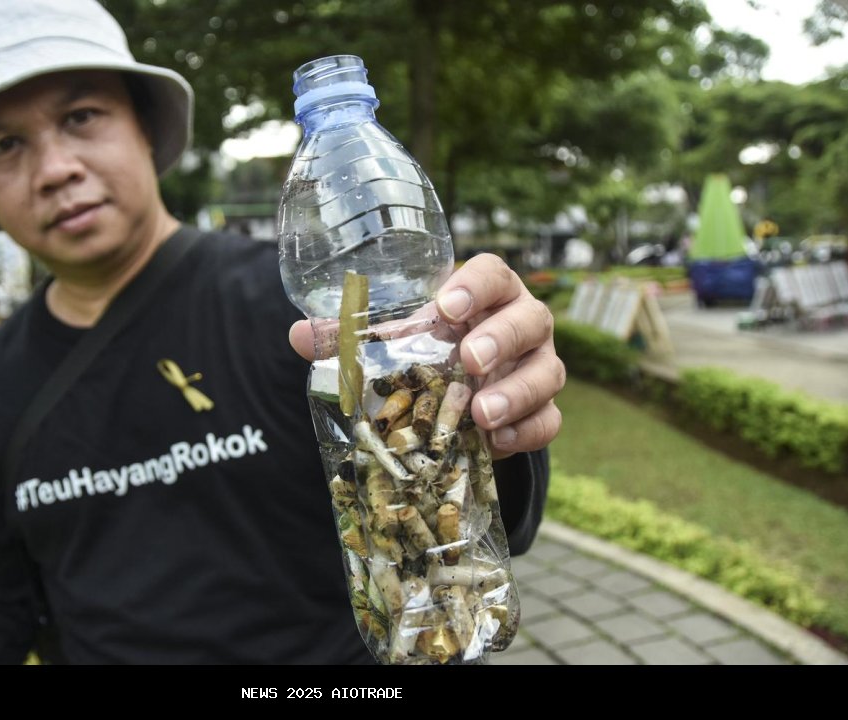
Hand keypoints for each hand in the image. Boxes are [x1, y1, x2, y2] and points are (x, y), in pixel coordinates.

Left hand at [288, 254, 564, 457]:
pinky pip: (549, 420)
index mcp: (487, 294)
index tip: (448, 306)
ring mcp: (538, 366)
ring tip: (481, 414)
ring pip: (547, 372)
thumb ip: (350, 335)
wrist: (464, 393)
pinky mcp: (542, 409)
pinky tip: (495, 442)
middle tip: (469, 360)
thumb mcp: (394, 339)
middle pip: (530, 320)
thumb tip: (297, 334)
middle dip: (501, 339)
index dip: (476, 286)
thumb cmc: (429, 349)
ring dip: (516, 392)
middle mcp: (521, 323)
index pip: (494, 274)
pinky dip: (526, 432)